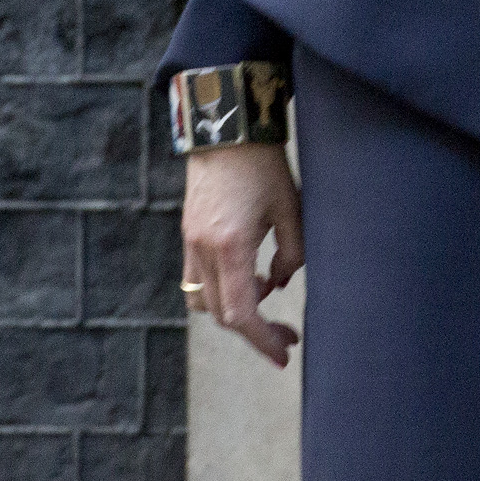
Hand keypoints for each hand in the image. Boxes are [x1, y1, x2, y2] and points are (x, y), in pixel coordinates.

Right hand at [182, 142, 304, 365]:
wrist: (226, 125)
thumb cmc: (264, 164)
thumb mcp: (291, 209)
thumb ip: (291, 254)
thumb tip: (278, 286)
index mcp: (230, 246)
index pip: (241, 313)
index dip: (263, 340)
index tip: (284, 354)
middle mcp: (203, 250)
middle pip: (222, 314)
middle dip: (255, 331)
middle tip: (286, 334)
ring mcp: (190, 242)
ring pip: (204, 302)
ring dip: (234, 310)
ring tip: (265, 297)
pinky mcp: (188, 233)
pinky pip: (195, 280)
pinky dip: (219, 290)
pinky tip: (247, 276)